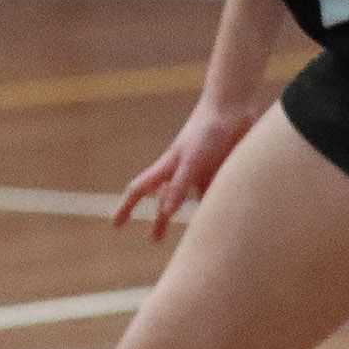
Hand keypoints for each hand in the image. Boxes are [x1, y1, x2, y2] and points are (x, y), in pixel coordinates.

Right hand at [114, 101, 261, 239]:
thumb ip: (181, 185)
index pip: (139, 190)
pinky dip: (216, 207)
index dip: (126, 208)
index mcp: (168, 168)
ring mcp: (202, 173)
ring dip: (191, 218)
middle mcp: (182, 172)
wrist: (233, 109)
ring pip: (192, 202)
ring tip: (194, 238)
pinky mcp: (221, 172)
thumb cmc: (208, 131)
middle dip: (159, 220)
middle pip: (166, 201)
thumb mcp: (192, 160)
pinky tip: (224, 220)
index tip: (115, 225)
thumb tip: (166, 212)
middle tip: (154, 240)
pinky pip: (215, 195)